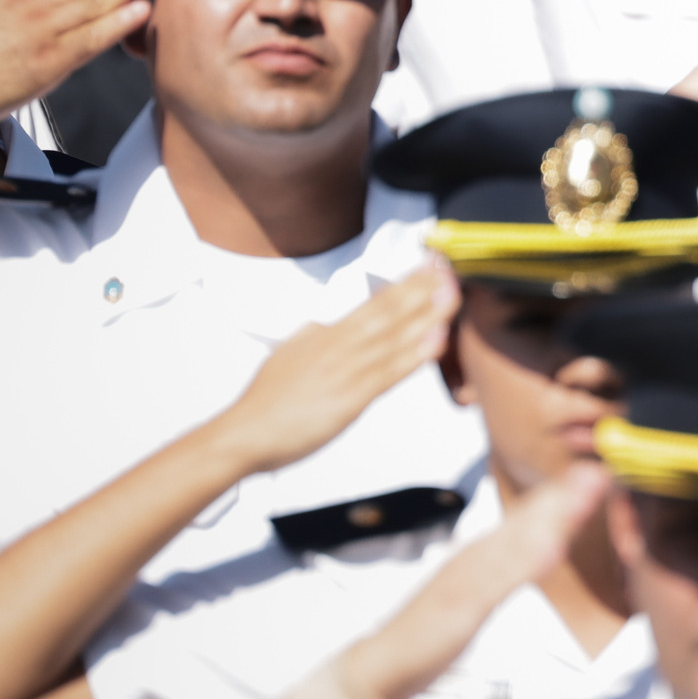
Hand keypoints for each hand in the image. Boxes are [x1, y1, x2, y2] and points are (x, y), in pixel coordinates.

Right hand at [222, 262, 458, 474]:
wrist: (245, 433)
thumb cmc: (266, 402)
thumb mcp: (291, 354)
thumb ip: (316, 337)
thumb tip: (328, 324)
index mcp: (326, 333)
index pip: (373, 303)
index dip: (405, 284)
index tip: (430, 267)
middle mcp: (339, 345)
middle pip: (387, 310)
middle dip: (421, 287)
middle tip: (449, 266)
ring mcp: (346, 369)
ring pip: (393, 336)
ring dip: (426, 313)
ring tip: (452, 292)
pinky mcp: (350, 397)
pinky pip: (389, 372)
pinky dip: (414, 354)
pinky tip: (436, 339)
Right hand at [342, 460, 605, 698]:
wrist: (387, 662)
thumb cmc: (432, 629)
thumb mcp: (477, 593)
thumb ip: (506, 570)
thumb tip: (539, 549)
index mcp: (480, 554)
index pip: (525, 518)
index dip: (559, 495)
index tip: (593, 473)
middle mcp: (474, 558)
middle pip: (524, 521)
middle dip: (561, 496)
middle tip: (597, 471)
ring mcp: (466, 579)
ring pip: (515, 542)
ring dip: (551, 517)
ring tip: (583, 495)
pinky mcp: (459, 607)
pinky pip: (496, 582)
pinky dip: (524, 564)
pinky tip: (551, 549)